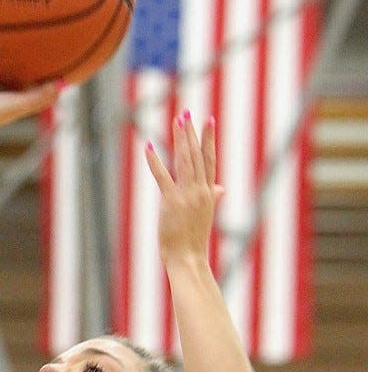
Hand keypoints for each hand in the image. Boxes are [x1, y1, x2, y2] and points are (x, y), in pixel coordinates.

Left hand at [145, 112, 223, 266]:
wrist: (189, 259)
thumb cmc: (194, 240)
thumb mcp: (205, 215)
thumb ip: (213, 198)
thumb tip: (222, 188)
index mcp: (209, 193)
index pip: (210, 160)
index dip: (209, 139)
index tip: (209, 120)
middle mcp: (200, 191)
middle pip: (196, 155)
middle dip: (192, 133)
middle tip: (187, 112)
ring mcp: (186, 195)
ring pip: (184, 160)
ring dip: (180, 139)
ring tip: (177, 120)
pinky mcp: (171, 202)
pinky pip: (162, 176)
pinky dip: (155, 161)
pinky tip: (149, 146)